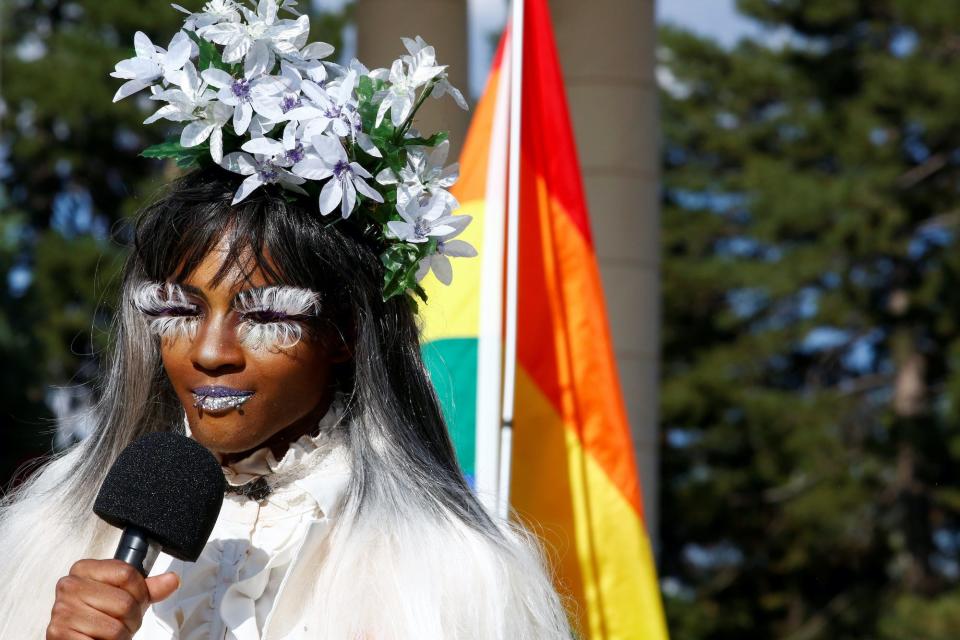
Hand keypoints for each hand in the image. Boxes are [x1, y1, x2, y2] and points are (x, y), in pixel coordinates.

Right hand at [46, 559, 178, 639]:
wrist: (76, 638)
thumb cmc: (99, 616)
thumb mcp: (125, 596)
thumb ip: (148, 588)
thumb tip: (172, 580)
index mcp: (85, 569)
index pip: (127, 573)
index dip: (140, 592)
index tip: (136, 601)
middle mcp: (70, 586)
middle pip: (124, 602)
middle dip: (132, 619)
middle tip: (123, 622)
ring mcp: (62, 611)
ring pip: (114, 627)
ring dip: (121, 636)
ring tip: (111, 633)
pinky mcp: (59, 635)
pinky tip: (100, 639)